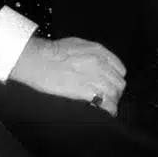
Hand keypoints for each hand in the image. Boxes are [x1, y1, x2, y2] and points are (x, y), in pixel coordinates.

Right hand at [8, 36, 126, 114]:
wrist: (37, 60)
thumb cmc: (52, 52)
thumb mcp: (77, 44)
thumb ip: (92, 53)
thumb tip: (99, 63)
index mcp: (99, 51)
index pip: (120, 69)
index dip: (116, 79)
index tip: (111, 84)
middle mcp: (101, 64)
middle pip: (119, 83)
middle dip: (115, 91)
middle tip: (108, 97)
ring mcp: (94, 78)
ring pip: (114, 94)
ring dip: (112, 101)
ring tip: (106, 106)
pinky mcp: (86, 91)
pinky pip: (106, 103)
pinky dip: (108, 109)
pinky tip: (106, 112)